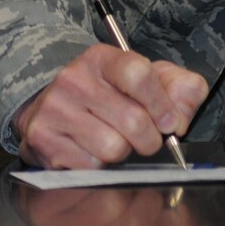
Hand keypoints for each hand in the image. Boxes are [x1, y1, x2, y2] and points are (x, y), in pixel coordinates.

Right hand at [13, 43, 208, 168]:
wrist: (51, 109)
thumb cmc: (109, 97)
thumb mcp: (148, 81)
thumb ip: (180, 89)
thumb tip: (181, 116)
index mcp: (101, 59)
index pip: (139, 74)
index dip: (162, 104)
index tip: (170, 123)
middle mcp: (74, 79)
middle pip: (133, 120)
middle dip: (148, 139)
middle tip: (144, 139)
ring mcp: (55, 109)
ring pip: (113, 148)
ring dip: (122, 154)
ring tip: (113, 142)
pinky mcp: (43, 139)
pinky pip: (90, 166)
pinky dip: (99, 166)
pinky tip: (91, 151)